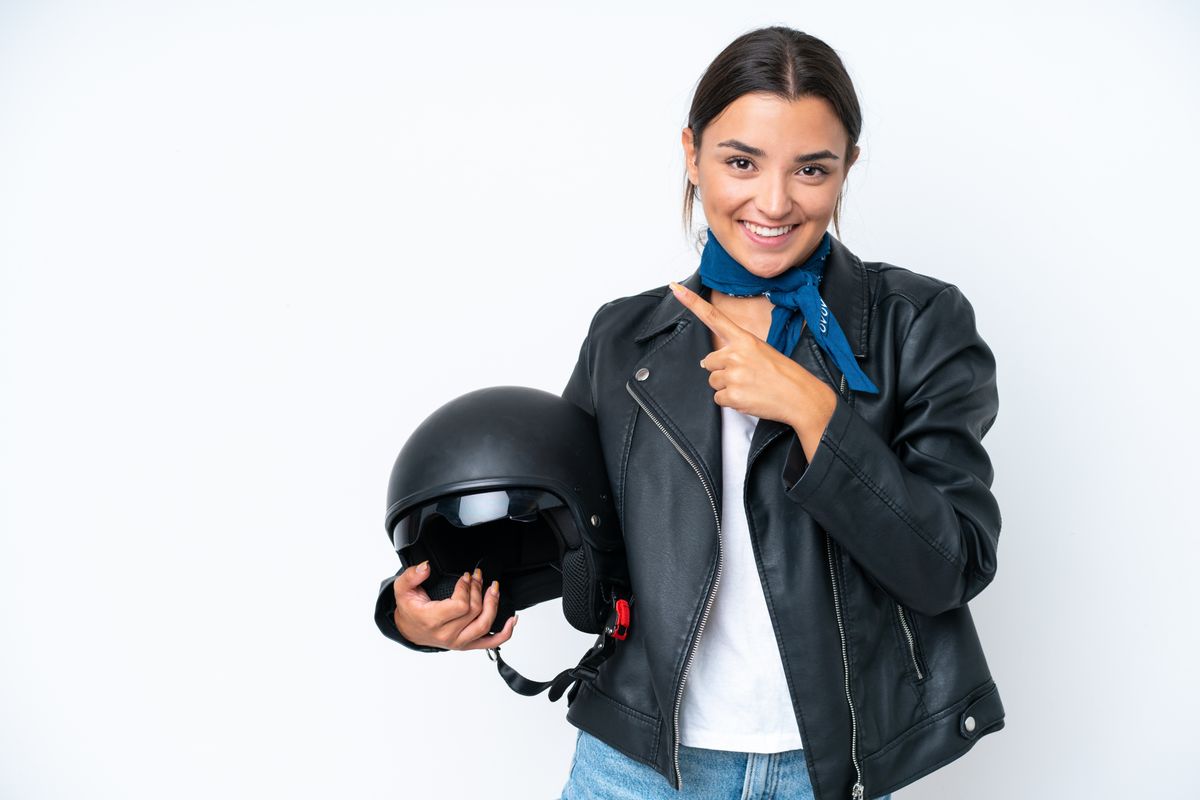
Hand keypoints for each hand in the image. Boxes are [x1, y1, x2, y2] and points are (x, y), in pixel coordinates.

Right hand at [392, 562, 516, 650]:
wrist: (409, 630)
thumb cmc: (409, 609)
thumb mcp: (402, 589)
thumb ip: (412, 575)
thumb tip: (425, 567)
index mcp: (433, 620)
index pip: (460, 605)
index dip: (466, 588)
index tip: (465, 576)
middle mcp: (447, 634)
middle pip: (474, 611)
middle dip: (478, 589)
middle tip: (477, 576)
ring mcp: (459, 642)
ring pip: (484, 625)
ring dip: (493, 604)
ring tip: (493, 588)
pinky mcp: (467, 645)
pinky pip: (491, 643)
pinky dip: (504, 633)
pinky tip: (512, 620)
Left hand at [668, 281, 836, 458]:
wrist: (801, 397)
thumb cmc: (784, 374)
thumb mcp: (762, 351)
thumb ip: (734, 351)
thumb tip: (705, 362)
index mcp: (744, 339)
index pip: (712, 316)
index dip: (691, 302)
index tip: (675, 288)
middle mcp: (735, 354)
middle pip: (708, 362)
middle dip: (721, 370)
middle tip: (746, 375)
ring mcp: (733, 375)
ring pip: (713, 381)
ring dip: (727, 387)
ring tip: (750, 387)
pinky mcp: (732, 395)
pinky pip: (718, 399)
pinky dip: (731, 401)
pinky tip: (749, 397)